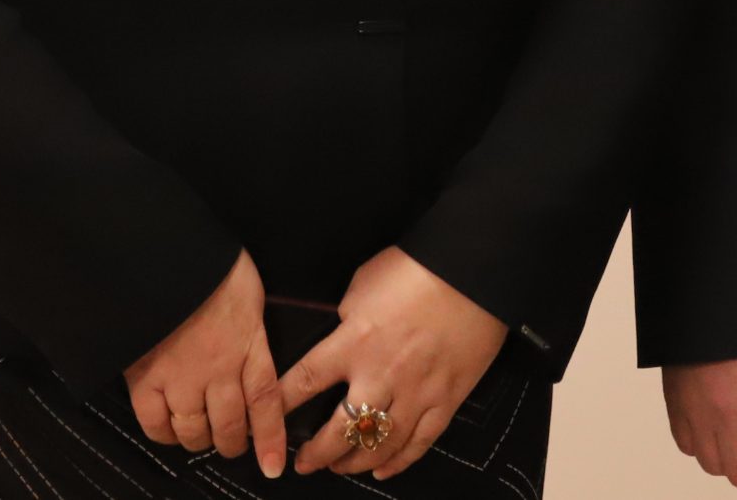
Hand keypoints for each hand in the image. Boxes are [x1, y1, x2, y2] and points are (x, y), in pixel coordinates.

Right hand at [123, 250, 286, 476]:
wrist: (162, 255)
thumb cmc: (209, 266)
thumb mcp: (249, 294)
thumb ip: (253, 328)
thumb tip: (255, 344)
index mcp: (248, 345)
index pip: (265, 403)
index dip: (269, 438)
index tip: (272, 466)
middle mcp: (217, 370)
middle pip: (229, 426)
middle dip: (233, 443)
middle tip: (233, 445)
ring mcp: (180, 378)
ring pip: (194, 430)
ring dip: (201, 440)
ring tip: (203, 438)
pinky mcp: (145, 379)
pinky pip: (155, 423)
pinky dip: (165, 434)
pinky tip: (171, 431)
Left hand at [281, 247, 509, 480]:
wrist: (473, 271)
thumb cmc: (417, 268)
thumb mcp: (363, 284)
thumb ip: (346, 315)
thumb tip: (338, 330)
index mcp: (354, 342)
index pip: (303, 382)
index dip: (279, 406)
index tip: (264, 421)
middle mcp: (379, 375)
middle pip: (338, 431)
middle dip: (315, 454)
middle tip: (304, 463)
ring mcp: (415, 392)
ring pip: (378, 444)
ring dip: (353, 462)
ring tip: (340, 468)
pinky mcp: (446, 399)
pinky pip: (420, 442)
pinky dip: (399, 461)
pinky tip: (383, 469)